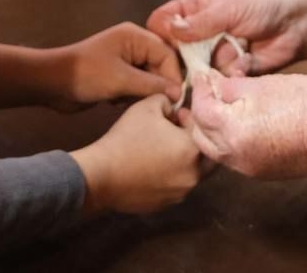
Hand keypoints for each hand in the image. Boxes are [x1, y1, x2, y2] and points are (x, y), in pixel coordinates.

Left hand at [51, 22, 182, 110]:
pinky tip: (116, 101)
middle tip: (151, 103)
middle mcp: (133, 45)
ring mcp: (125, 60)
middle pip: (160, 66)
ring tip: (125, 99)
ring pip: (150, 78)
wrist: (52, 83)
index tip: (175, 98)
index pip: (167, 54)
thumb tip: (178, 93)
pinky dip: (131, 96)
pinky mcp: (118, 74)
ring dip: (142, 93)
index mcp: (135, 36)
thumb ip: (152, 85)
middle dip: (156, 86)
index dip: (173, 76)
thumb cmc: (86, 75)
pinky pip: (137, 86)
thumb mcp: (121, 80)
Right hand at [71, 94, 203, 214]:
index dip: (187, 118)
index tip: (173, 115)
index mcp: (194, 150)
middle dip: (192, 142)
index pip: (201, 128)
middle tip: (174, 133)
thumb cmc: (127, 138)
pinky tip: (150, 167)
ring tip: (160, 150)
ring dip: (181, 159)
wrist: (102, 175)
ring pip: (191, 172)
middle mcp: (194, 175)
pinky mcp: (167, 204)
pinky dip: (169, 175)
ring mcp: (181, 193)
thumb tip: (174, 109)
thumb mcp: (147, 106)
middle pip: (204, 154)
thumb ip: (167, 101)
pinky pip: (175, 185)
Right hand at [147, 0, 303, 75]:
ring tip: (235, 49)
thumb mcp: (227, 7)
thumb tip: (170, 29)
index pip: (162, 23)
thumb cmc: (261, 3)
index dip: (160, 36)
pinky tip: (247, 60)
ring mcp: (215, 55)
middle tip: (198, 59)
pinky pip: (222, 81)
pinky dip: (233, 73)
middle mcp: (200, 35)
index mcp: (193, 11)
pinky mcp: (231, 73)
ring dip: (214, 65)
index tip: (166, 46)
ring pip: (199, 70)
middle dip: (185, 59)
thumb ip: (199, 21)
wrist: (297, 21)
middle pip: (176, 53)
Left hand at [189, 71, 306, 187]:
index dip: (200, 90)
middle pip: (201, 136)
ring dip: (211, 130)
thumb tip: (212, 85)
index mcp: (232, 131)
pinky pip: (234, 158)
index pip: (200, 110)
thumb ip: (230, 87)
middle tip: (203, 94)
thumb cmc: (306, 102)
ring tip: (215, 109)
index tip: (203, 76)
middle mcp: (236, 157)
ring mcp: (249, 169)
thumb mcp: (261, 85)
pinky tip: (235, 125)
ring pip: (216, 150)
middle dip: (197, 114)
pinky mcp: (263, 173)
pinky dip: (228, 142)